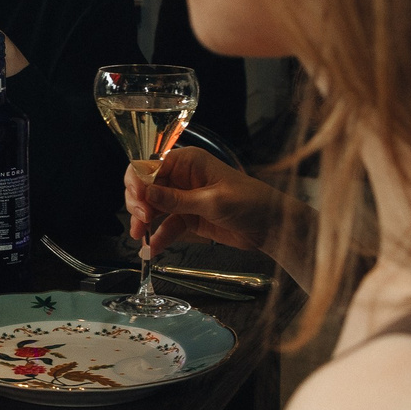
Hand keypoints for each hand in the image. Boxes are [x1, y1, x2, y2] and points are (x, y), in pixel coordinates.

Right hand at [124, 145, 288, 257]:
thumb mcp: (212, 201)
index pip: (150, 166)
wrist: (271, 225)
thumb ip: (177, 199)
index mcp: (187, 162)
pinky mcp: (189, 217)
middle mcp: (182, 177)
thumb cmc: (250, 202)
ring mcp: (184, 198)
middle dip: (139, 203)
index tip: (139, 203)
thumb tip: (146, 193)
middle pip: (146, 187)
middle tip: (141, 220)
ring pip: (153, 207)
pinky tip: (153, 248)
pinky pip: (167, 225)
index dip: (139, 183)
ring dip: (144, 221)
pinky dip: (158, 236)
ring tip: (140, 236)